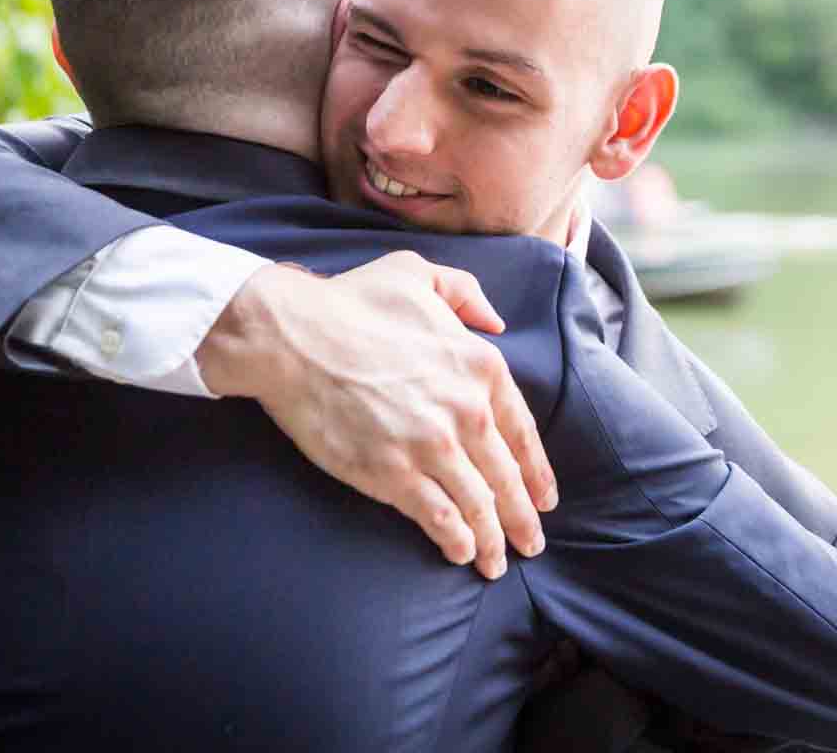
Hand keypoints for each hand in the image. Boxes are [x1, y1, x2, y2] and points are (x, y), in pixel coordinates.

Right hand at [197, 252, 558, 578]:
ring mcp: (432, 445)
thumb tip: (495, 320)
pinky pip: (439, 517)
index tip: (543, 497)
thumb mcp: (417, 274)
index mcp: (479, 364)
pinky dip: (455, 539)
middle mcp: (466, 409)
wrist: (293, 337)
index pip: (522, 431)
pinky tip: (460, 552)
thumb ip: (465, 293)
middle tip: (531, 544)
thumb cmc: (350, 303)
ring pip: (478, 504)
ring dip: (492, 540)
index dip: (536, 472)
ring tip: (495, 562)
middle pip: (506, 477)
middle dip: (522, 517)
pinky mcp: (394, 473)